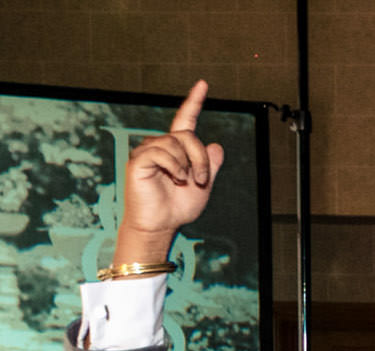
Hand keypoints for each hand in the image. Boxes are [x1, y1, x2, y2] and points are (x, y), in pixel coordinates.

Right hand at [115, 81, 225, 266]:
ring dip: (189, 165)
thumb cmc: (179, 207)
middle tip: (202, 180)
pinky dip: (174, 166)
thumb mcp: (204, 185)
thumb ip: (210, 166)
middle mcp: (161, 145)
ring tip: (187, 182)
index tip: (203, 84)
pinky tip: (175, 179)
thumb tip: (217, 145)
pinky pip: (161, 153)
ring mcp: (148, 151)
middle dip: (201, 158)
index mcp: (177, 149)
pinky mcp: (138, 160)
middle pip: (187, 135)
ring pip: (176, 143)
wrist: (162, 224)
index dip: (194, 102)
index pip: (185, 120)